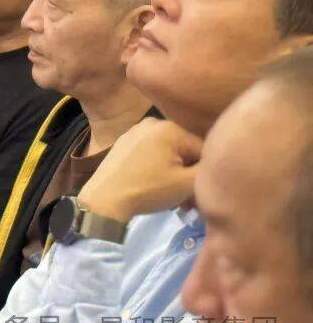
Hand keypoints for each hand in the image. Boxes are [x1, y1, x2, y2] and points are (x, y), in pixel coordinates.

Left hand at [76, 118, 202, 223]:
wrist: (104, 199)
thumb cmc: (148, 189)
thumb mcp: (187, 183)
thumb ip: (209, 171)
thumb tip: (216, 165)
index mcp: (170, 127)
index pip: (203, 150)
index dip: (205, 173)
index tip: (200, 193)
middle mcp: (152, 122)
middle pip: (184, 151)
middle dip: (189, 174)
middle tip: (187, 200)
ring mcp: (135, 131)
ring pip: (168, 153)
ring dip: (175, 174)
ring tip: (172, 197)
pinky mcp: (123, 143)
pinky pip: (151, 154)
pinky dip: (158, 169)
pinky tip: (155, 186)